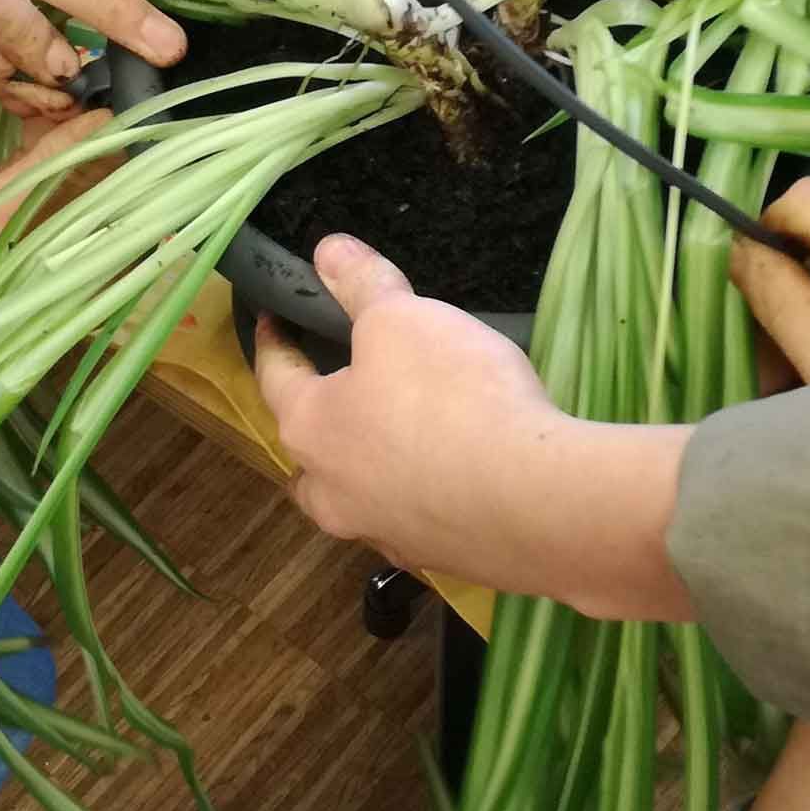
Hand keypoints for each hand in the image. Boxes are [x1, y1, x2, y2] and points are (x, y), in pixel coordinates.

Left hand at [253, 235, 692, 618]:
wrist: (536, 501)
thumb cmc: (450, 397)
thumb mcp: (404, 319)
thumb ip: (363, 285)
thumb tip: (325, 250)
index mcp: (312, 430)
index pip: (276, 377)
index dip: (274, 342)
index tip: (273, 320)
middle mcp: (335, 493)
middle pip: (307, 460)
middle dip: (315, 429)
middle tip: (335, 398)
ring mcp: (388, 535)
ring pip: (359, 500)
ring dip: (368, 473)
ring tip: (397, 442)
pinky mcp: (444, 559)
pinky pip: (420, 521)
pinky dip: (426, 498)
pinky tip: (456, 479)